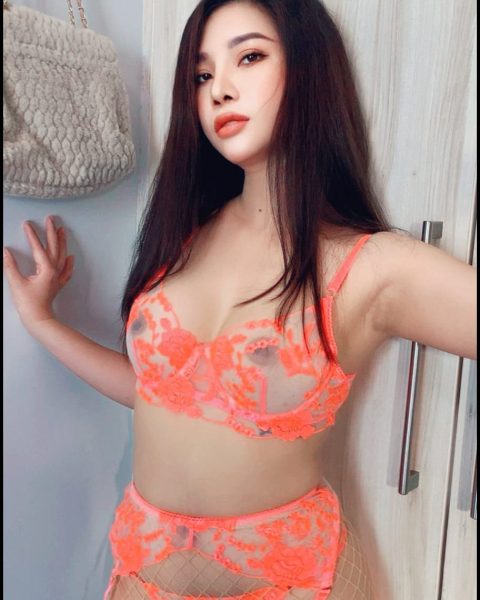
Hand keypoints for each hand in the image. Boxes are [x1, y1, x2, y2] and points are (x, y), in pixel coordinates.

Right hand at [3, 216, 74, 330]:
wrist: (39, 319)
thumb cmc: (28, 304)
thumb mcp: (16, 283)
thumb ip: (10, 266)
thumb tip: (4, 251)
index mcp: (46, 270)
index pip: (38, 248)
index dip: (32, 235)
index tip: (27, 224)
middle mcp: (54, 271)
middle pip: (54, 248)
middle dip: (52, 232)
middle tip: (51, 219)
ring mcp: (57, 278)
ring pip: (62, 256)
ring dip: (62, 242)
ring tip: (62, 230)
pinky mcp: (57, 284)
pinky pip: (66, 270)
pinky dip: (69, 262)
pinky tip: (71, 257)